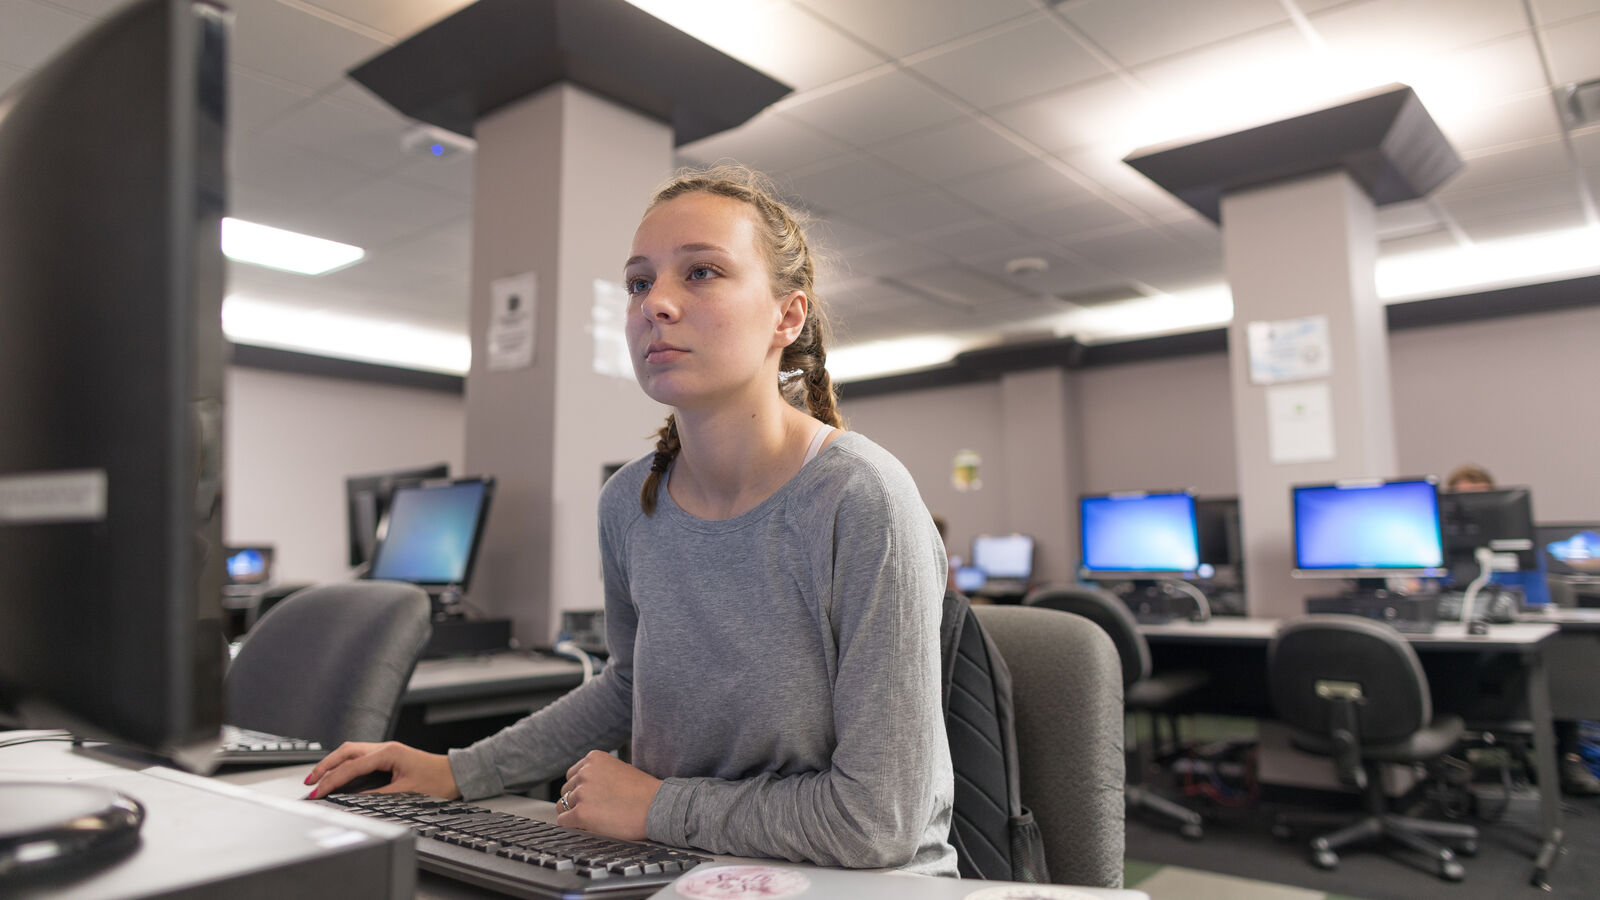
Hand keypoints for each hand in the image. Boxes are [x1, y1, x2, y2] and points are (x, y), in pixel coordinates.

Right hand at [304, 741, 458, 798]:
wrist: (455, 774)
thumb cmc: (437, 781)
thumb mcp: (406, 792)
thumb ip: (379, 795)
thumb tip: (354, 799)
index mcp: (388, 753)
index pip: (351, 767)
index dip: (331, 781)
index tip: (317, 792)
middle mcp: (385, 748)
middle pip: (346, 752)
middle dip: (325, 766)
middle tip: (310, 782)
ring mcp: (385, 750)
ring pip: (351, 752)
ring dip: (333, 763)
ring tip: (317, 778)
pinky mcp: (387, 755)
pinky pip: (359, 756)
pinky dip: (344, 764)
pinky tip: (337, 773)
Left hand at [556, 750, 661, 840]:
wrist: (656, 806)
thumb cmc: (643, 792)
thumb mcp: (619, 770)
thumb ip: (598, 774)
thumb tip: (582, 788)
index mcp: (593, 758)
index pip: (572, 775)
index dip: (580, 789)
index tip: (591, 798)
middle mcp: (584, 773)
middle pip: (566, 791)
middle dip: (577, 802)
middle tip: (595, 811)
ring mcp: (581, 793)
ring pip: (563, 806)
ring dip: (575, 814)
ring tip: (595, 819)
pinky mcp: (581, 813)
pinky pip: (565, 821)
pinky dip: (574, 826)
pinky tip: (589, 827)